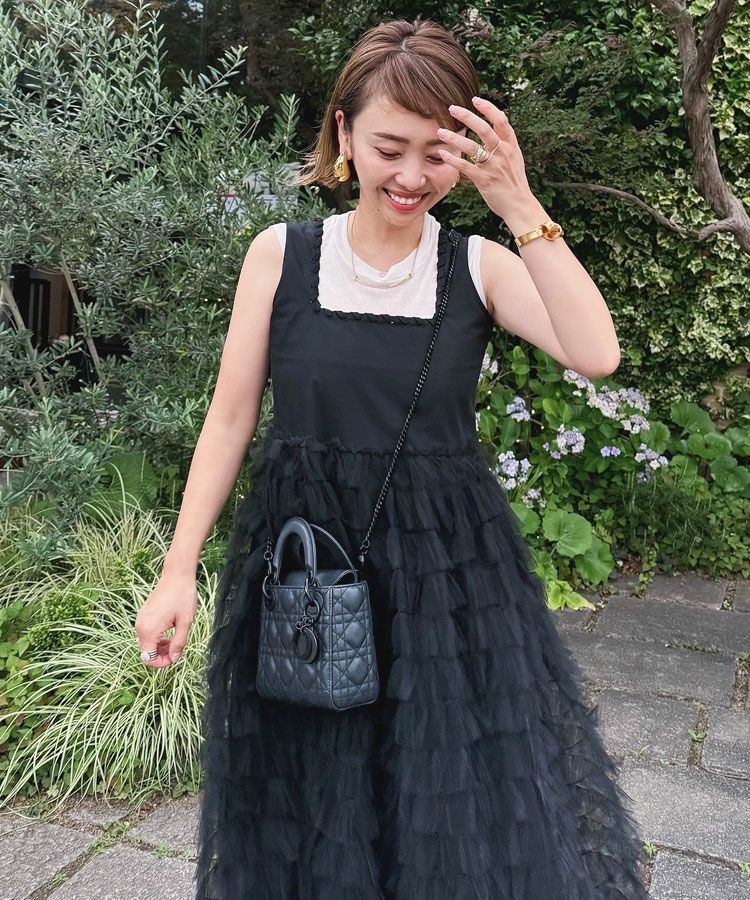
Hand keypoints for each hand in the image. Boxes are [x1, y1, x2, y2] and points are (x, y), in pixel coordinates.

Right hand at [135, 573, 196, 667]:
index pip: (148, 658)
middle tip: (178, 649)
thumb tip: (174, 658)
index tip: (175, 657)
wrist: (177, 575)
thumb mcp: (185, 622)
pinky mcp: (143, 614)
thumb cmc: (183, 596)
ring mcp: (140, 619)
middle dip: (161, 655)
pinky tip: (169, 631)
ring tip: (175, 639)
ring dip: (159, 646)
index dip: (162, 663)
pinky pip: (146, 632)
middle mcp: (140, 625)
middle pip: (146, 652)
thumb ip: (179, 643)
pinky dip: (156, 637)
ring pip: (145, 643)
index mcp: (149, 630)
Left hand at [437, 96, 536, 221]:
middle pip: (484, 129)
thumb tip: (497, 126)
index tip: (475, 100)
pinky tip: (442, 154)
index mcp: (511, 146)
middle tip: (452, 108)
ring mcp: (493, 166)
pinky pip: (465, 167)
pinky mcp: (484, 180)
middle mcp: (503, 153)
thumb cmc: (514, 182)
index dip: (488, 108)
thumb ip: (505, 143)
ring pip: (472, 147)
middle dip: (467, 117)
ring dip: (454, 138)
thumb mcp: (515, 159)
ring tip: (440, 132)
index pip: (501, 120)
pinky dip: (453, 160)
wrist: (519, 205)